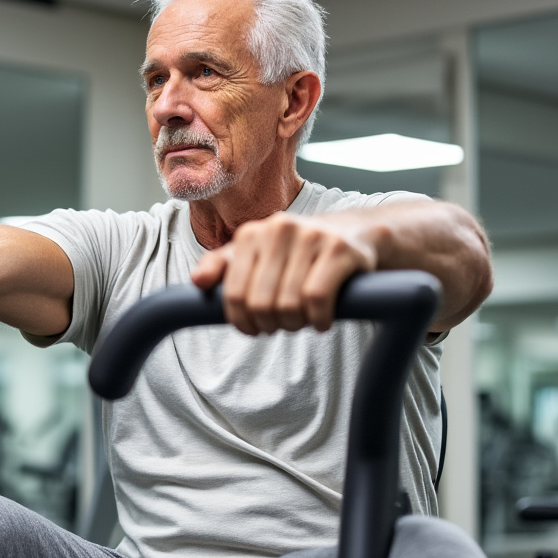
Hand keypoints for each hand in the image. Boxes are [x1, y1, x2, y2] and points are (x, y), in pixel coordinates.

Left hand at [190, 212, 384, 334]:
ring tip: (304, 320)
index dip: (243, 322)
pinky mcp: (340, 249)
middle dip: (272, 324)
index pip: (234, 295)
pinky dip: (319, 320)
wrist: (360, 234)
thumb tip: (197, 283)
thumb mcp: (261, 254)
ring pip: (288, 305)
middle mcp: (278, 228)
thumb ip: (225, 266)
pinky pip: (317, 300)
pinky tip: (323, 320)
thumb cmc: (303, 253)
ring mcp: (311, 236)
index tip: (256, 329)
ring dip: (297, 324)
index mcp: (252, 233)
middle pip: (260, 304)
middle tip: (285, 324)